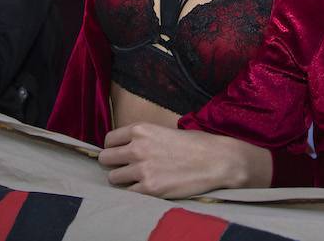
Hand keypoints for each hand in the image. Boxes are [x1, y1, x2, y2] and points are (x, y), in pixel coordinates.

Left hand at [98, 123, 268, 197]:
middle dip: (113, 164)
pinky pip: (128, 194)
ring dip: (123, 180)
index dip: (114, 147)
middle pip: (106, 159)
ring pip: (113, 178)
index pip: (109, 139)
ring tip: (137, 180)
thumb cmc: (196, 144)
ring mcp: (142, 169)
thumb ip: (145, 137)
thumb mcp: (166, 130)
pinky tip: (146, 189)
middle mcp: (137, 147)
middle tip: (125, 168)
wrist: (216, 161)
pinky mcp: (150, 189)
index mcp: (141, 129)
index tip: (119, 153)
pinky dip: (135, 193)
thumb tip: (129, 146)